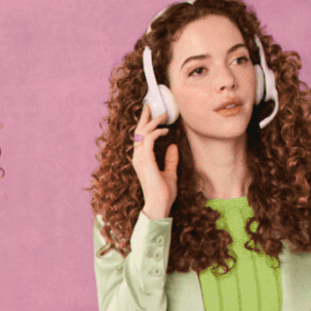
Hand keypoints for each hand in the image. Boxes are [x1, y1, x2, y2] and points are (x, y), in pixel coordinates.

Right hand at [130, 103, 179, 220]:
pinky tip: (165, 131)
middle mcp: (138, 157)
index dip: (144, 124)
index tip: (151, 113)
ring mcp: (140, 159)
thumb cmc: (163, 194)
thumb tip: (172, 147)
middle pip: (138, 131)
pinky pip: (149, 139)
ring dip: (152, 121)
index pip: (140, 137)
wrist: (160, 206)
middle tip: (150, 104)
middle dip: (144, 116)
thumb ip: (170, 160)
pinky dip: (156, 132)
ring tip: (163, 115)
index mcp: (141, 160)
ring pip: (143, 133)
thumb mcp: (170, 173)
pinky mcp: (145, 160)